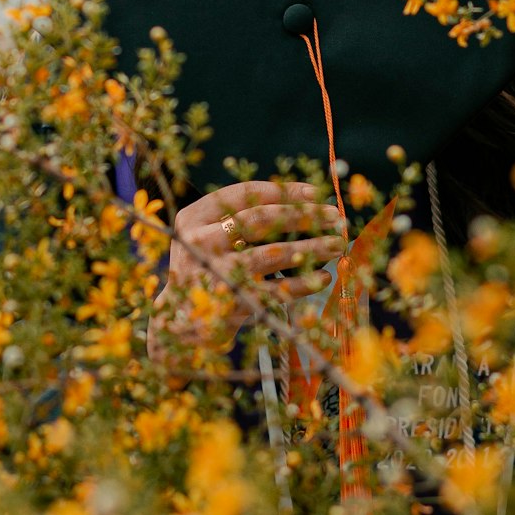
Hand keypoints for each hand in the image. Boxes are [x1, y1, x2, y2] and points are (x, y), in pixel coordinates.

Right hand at [147, 180, 345, 364]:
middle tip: (335, 217)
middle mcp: (200, 242)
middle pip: (261, 219)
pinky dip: (303, 283)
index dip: (285, 191)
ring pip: (273, 253)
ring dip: (311, 248)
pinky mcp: (230, 302)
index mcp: (194, 218)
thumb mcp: (208, 236)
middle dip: (303, 215)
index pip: (245, 194)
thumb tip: (305, 201)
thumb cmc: (205, 269)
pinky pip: (276, 290)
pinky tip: (323, 277)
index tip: (317, 192)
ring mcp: (216, 273)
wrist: (177, 323)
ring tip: (337, 244)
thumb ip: (239, 218)